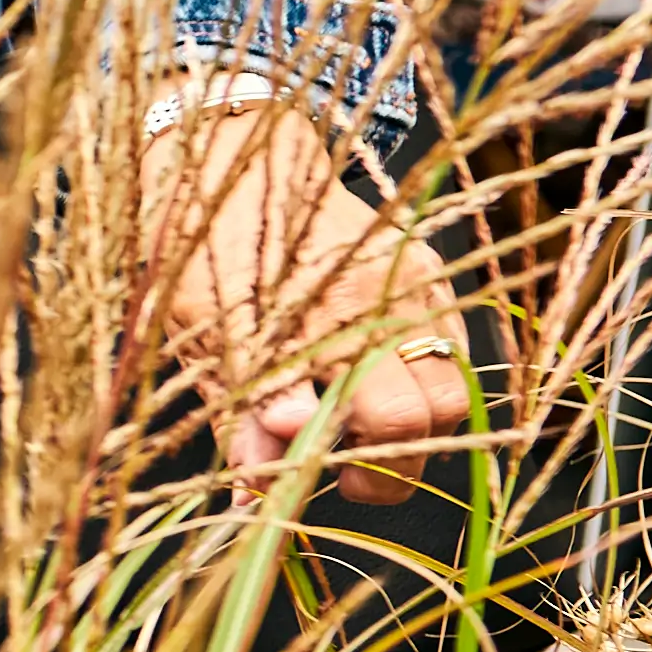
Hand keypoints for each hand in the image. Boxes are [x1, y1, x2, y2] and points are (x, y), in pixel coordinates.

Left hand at [141, 101, 468, 502]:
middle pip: (431, 412)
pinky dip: (421, 385)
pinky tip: (371, 381)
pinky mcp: (430, 274)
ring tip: (355, 427)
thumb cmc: (206, 252)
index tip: (319, 475)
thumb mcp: (198, 334)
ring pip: (452, 391)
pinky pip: (452, 352)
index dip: (358, 465)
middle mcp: (382, 295)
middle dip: (393, 459)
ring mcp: (416, 283)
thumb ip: (237, 413)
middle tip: (340, 466)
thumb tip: (260, 490)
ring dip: (413, 428)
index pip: (383, 415)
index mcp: (319, 311)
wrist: (236, 161)